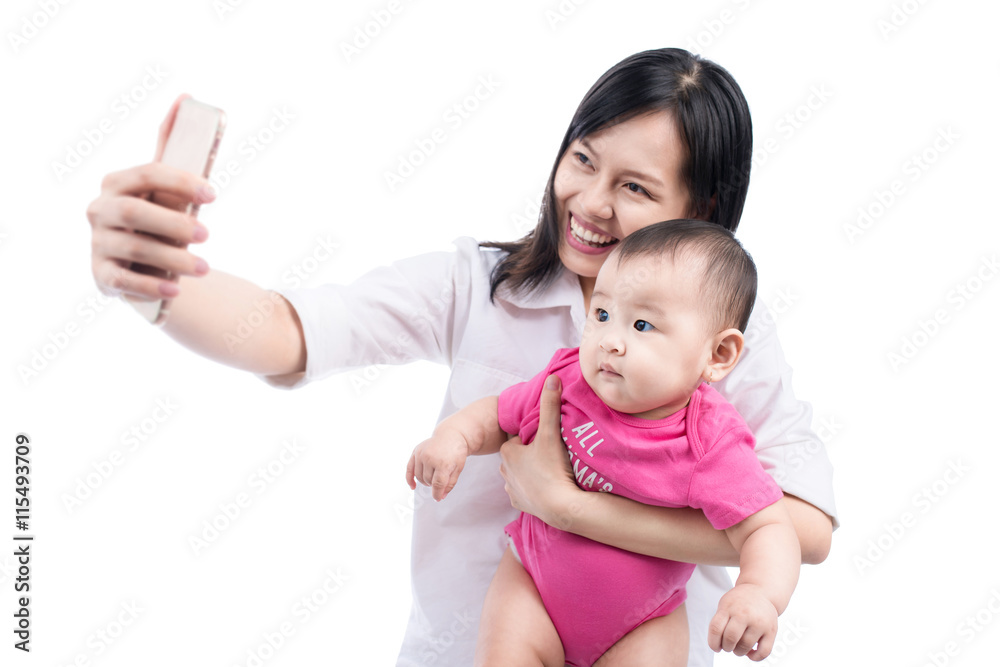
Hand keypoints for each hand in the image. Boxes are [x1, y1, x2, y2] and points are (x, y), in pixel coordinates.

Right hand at [86, 93, 215, 300]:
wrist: (145, 261)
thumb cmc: (158, 214)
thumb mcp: (165, 184)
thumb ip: (173, 144)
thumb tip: (186, 97)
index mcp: (117, 183)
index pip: (147, 174)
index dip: (181, 182)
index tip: (214, 193)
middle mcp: (100, 211)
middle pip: (135, 213)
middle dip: (174, 222)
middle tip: (209, 234)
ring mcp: (98, 244)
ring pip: (134, 249)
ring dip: (173, 258)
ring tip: (205, 268)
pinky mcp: (102, 275)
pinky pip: (123, 281)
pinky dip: (151, 286)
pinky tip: (177, 291)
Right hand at [406, 432, 469, 500]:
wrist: (451, 435)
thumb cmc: (456, 453)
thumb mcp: (458, 468)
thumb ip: (450, 483)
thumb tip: (440, 497)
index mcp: (443, 463)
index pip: (437, 484)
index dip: (437, 494)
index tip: (438, 498)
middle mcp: (430, 458)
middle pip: (428, 481)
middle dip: (434, 484)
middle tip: (441, 478)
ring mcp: (422, 454)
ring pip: (419, 477)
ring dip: (425, 481)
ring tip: (434, 476)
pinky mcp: (416, 451)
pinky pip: (409, 469)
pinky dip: (409, 479)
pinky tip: (412, 486)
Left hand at [499, 375, 577, 525]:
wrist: (559, 505)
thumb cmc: (553, 468)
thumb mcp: (551, 434)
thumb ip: (550, 405)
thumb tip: (552, 378)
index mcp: (508, 452)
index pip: (519, 438)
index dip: (533, 438)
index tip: (546, 440)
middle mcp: (504, 470)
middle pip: (519, 456)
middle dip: (531, 454)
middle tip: (550, 455)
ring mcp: (510, 488)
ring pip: (520, 473)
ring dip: (531, 472)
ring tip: (549, 471)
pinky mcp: (517, 503)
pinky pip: (523, 491)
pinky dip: (532, 489)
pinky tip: (545, 487)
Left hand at [707, 583, 778, 660]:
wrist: (762, 591)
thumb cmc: (740, 601)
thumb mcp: (725, 604)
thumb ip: (719, 622)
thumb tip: (717, 645)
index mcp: (729, 607)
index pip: (716, 628)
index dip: (713, 642)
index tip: (715, 647)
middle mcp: (744, 614)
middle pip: (730, 638)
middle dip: (726, 647)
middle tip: (727, 646)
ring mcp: (759, 622)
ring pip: (745, 646)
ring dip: (738, 652)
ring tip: (738, 648)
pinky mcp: (771, 630)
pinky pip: (764, 651)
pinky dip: (755, 657)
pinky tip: (750, 653)